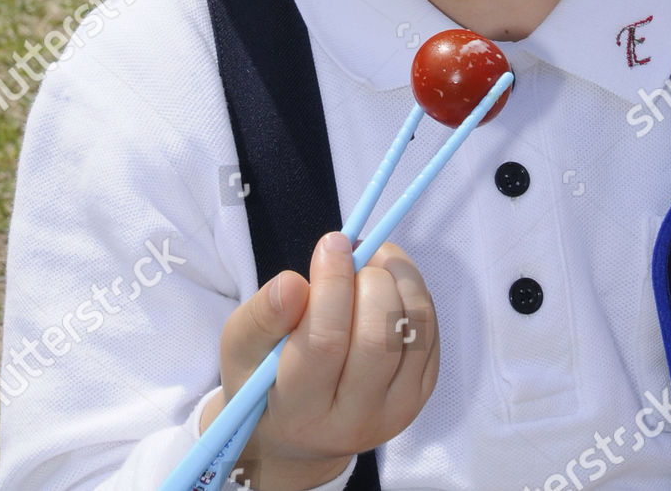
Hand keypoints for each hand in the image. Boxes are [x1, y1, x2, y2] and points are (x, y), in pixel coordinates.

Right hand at [203, 231, 437, 488]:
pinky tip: (384, 285)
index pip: (325, 343)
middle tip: (349, 255)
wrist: (301, 428)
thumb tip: (292, 283)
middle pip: (377, 338)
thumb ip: (260, 318)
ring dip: (397, 277)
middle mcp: (354, 421)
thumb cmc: (263, 377)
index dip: (332, 283)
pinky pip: (428, 329)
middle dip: (368, 279)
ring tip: (369, 262)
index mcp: (301, 413)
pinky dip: (412, 292)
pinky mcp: (420, 393)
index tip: (331, 242)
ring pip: (413, 328)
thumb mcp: (241, 350)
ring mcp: (395, 411)